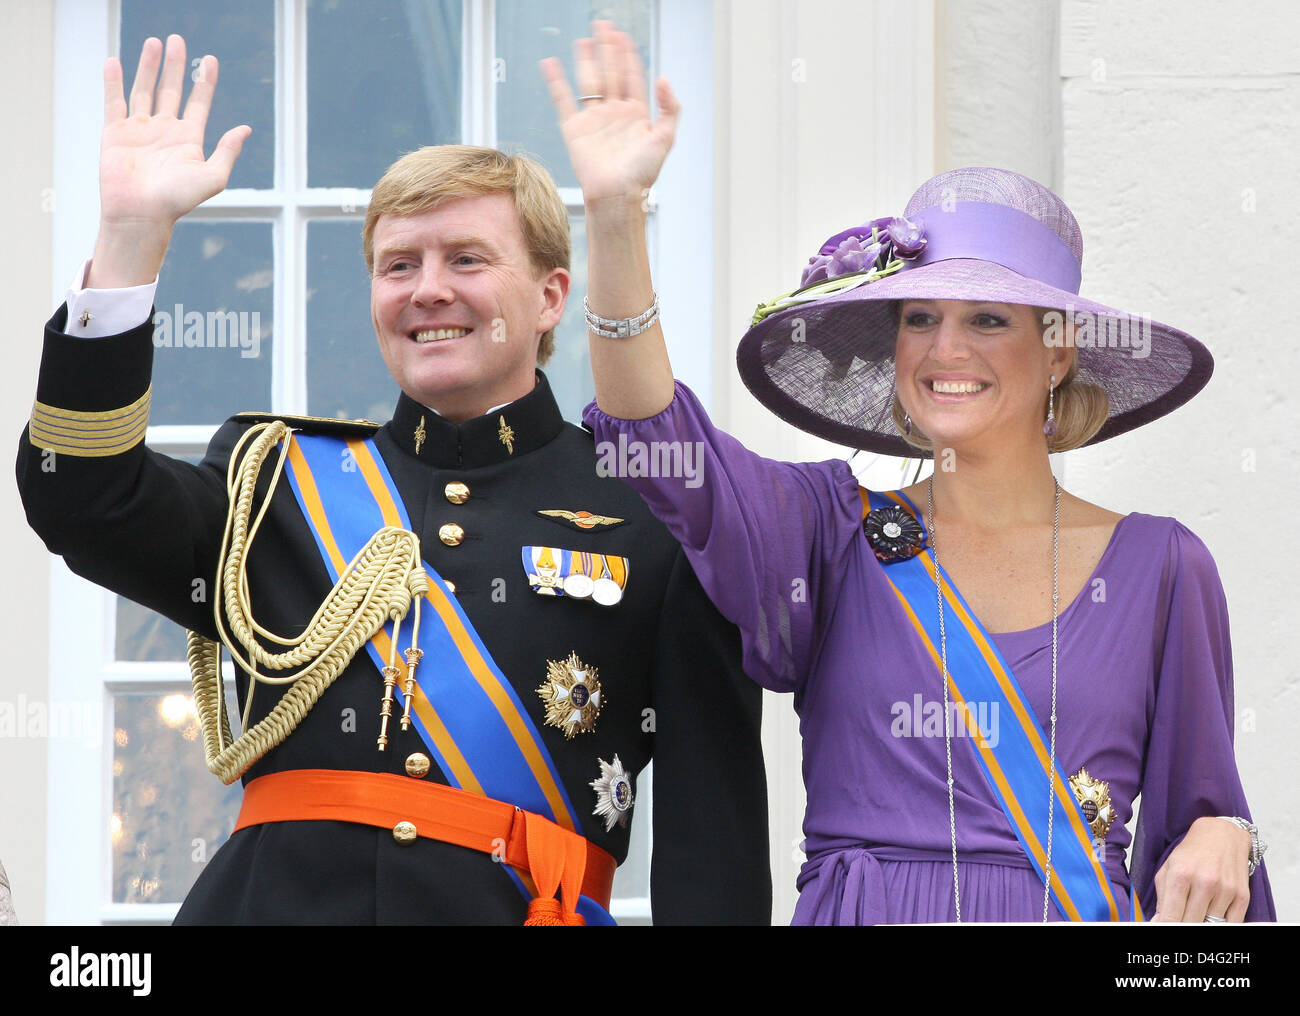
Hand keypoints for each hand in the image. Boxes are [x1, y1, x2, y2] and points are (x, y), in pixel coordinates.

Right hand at [89, 34, 249, 286]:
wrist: (142, 214)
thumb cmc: (178, 201)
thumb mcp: (213, 177)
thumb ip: (228, 152)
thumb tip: (245, 129)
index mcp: (189, 140)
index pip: (199, 103)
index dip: (205, 81)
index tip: (211, 60)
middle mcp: (165, 131)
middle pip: (171, 90)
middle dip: (176, 66)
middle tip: (178, 40)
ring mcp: (140, 130)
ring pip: (144, 90)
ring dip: (149, 66)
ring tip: (154, 42)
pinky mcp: (115, 133)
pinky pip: (115, 101)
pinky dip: (114, 81)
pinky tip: (115, 61)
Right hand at [540, 20, 678, 208]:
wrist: (617, 195)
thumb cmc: (642, 174)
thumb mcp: (665, 138)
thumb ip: (670, 108)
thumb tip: (664, 79)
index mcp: (636, 114)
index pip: (632, 76)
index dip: (627, 55)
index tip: (623, 35)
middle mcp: (614, 113)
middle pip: (610, 72)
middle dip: (607, 49)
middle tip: (603, 25)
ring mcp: (594, 120)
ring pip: (589, 81)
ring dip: (586, 59)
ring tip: (584, 39)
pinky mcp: (575, 129)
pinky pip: (564, 100)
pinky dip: (556, 82)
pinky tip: (551, 64)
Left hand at [1151, 816, 1251, 921]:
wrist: (1222, 835)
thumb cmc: (1192, 852)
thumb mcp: (1168, 868)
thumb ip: (1162, 896)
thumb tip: (1159, 922)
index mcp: (1181, 875)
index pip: (1171, 916)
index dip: (1166, 926)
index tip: (1164, 928)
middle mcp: (1205, 883)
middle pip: (1191, 923)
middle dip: (1183, 923)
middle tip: (1180, 917)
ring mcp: (1226, 890)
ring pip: (1210, 924)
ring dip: (1202, 921)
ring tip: (1196, 910)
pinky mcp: (1242, 896)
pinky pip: (1231, 923)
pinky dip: (1220, 922)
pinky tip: (1212, 912)